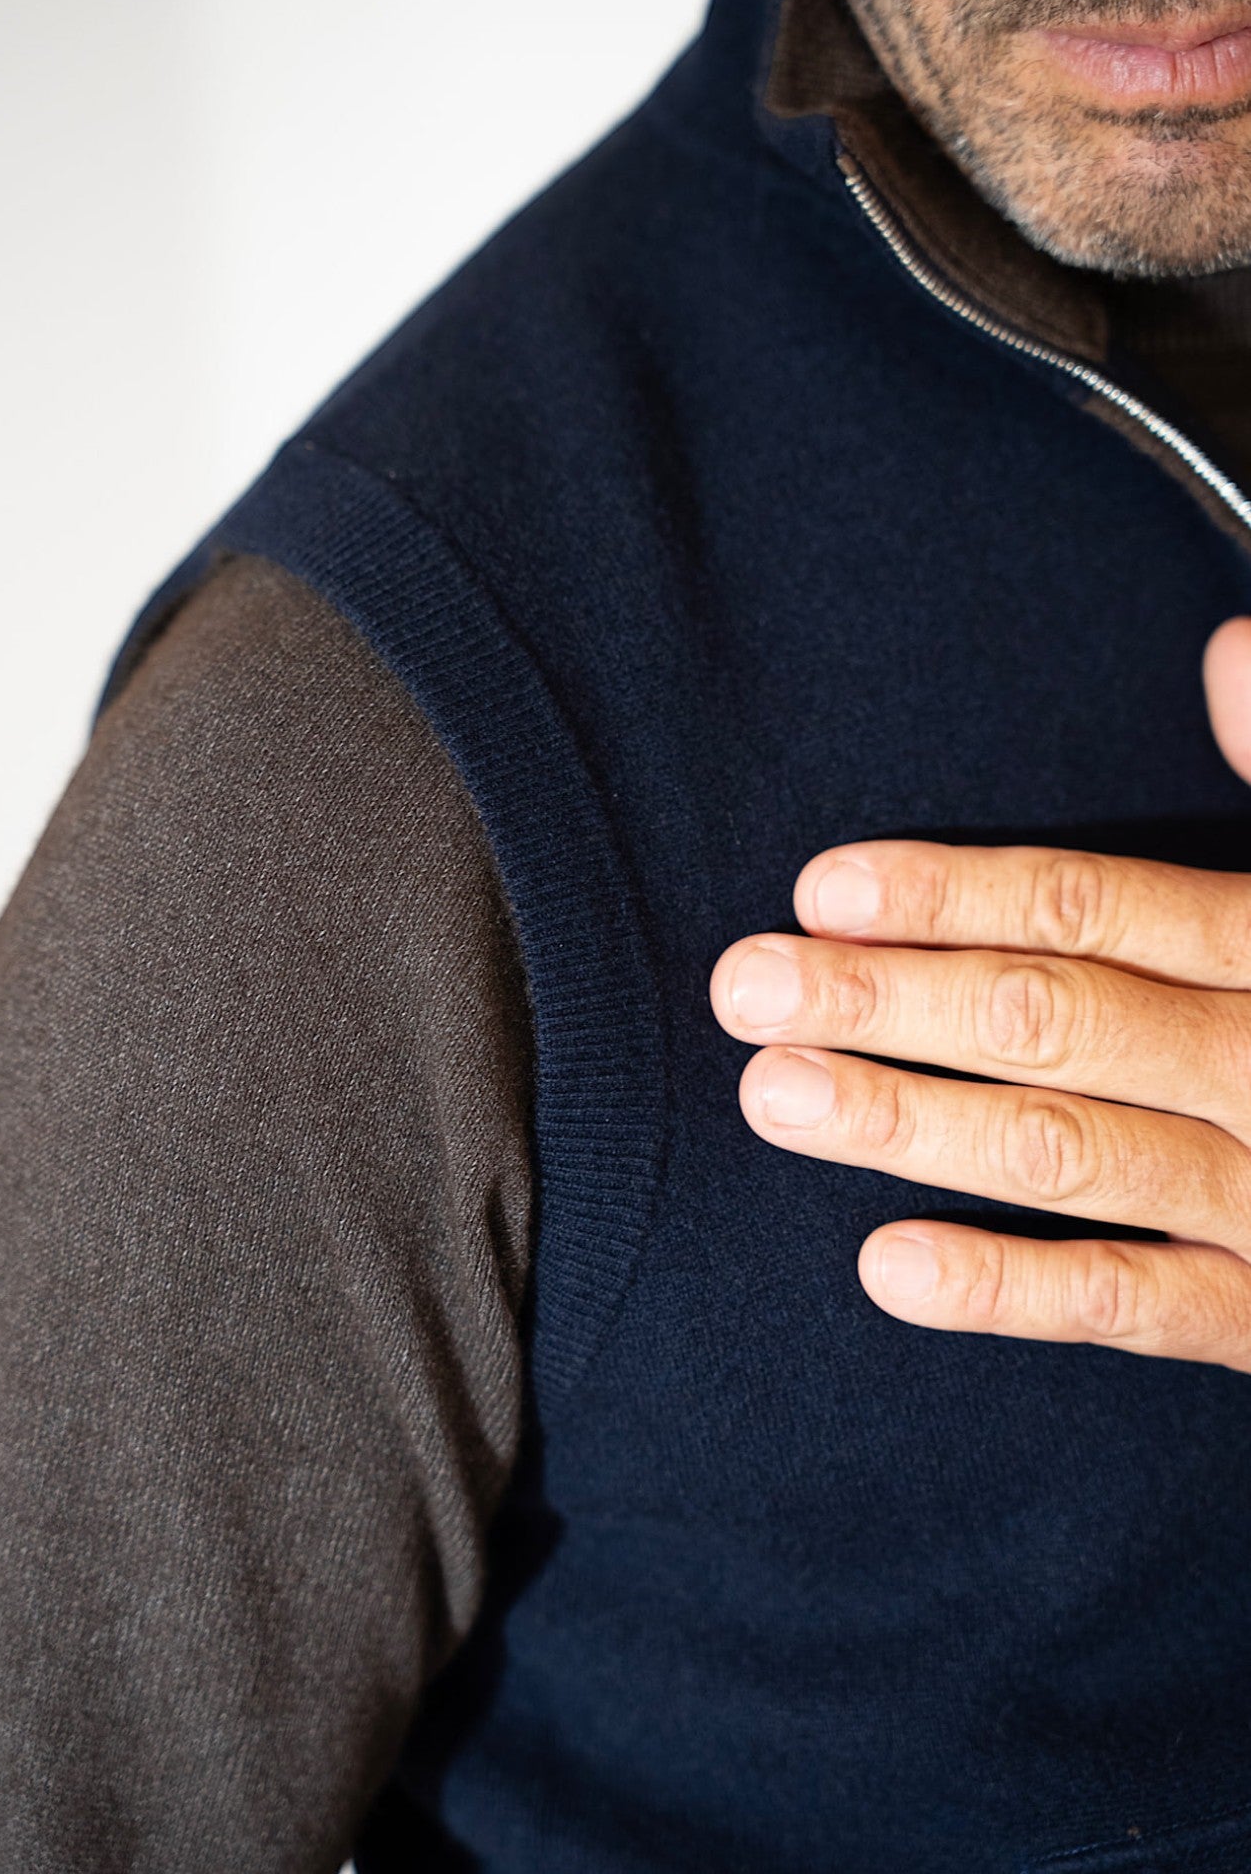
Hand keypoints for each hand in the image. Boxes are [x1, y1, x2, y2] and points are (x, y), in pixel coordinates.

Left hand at [708, 616, 1250, 1370]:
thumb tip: (1228, 647)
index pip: (1097, 909)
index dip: (954, 896)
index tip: (825, 891)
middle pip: (1056, 1018)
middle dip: (893, 1001)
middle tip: (748, 985)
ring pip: (1071, 1149)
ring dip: (914, 1123)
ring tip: (777, 1095)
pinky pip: (1138, 1303)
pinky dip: (1015, 1289)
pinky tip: (890, 1266)